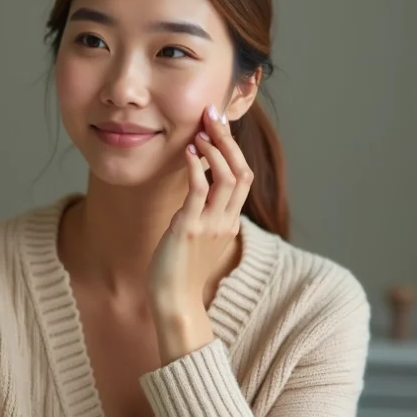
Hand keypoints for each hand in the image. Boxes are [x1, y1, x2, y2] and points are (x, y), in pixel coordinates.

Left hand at [147, 103, 253, 362]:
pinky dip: (197, 167)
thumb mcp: (197, 238)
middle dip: (228, 140)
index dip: (233, 149)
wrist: (174, 302)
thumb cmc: (180, 272)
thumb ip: (201, 214)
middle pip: (241, 171)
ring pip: (227, 177)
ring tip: (202, 130)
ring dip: (216, 149)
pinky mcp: (190, 228)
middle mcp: (226, 221)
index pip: (242, 177)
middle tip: (214, 115)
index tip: (219, 126)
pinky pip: (199, 190)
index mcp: (229, 222)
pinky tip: (189, 152)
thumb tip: (195, 190)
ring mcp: (210, 224)